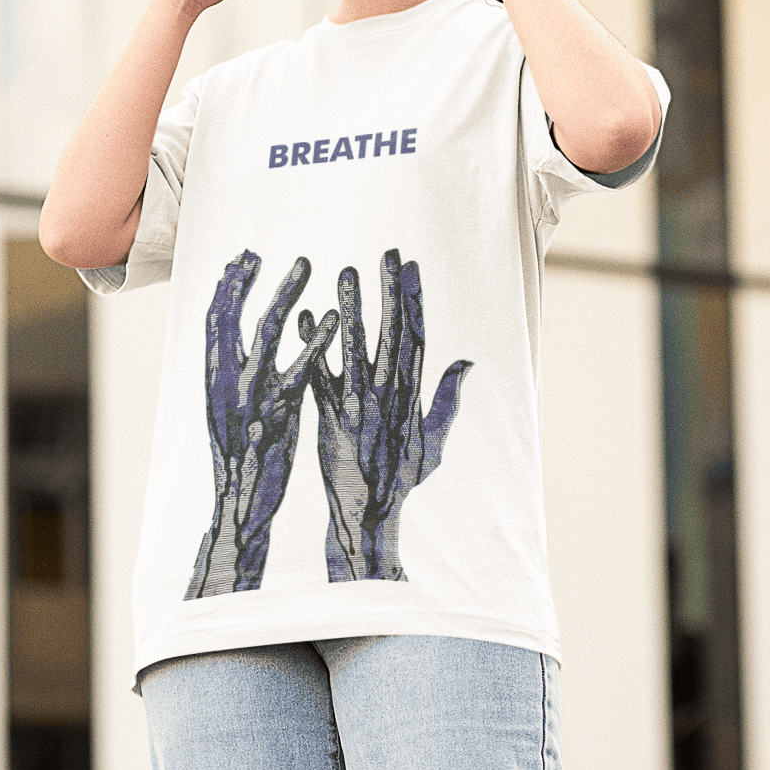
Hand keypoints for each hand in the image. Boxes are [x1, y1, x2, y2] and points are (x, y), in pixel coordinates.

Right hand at [186, 252, 337, 598]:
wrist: (242, 505)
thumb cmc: (240, 461)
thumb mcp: (224, 415)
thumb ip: (228, 379)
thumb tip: (232, 352)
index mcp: (211, 380)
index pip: (213, 320)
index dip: (227, 287)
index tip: (242, 260)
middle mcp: (224, 383)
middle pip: (230, 315)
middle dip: (245, 279)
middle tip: (262, 252)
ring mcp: (251, 396)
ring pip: (264, 332)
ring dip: (285, 294)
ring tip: (307, 265)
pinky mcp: (280, 412)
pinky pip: (299, 368)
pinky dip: (316, 340)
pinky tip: (333, 318)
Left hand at [299, 250, 471, 582]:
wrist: (368, 516)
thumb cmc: (401, 481)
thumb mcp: (433, 443)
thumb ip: (445, 402)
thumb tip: (465, 365)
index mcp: (411, 397)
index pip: (417, 339)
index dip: (416, 302)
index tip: (413, 269)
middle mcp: (387, 396)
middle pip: (392, 334)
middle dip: (391, 291)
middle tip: (388, 254)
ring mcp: (357, 405)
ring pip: (356, 347)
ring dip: (352, 309)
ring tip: (346, 273)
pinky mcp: (329, 418)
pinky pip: (319, 376)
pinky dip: (313, 347)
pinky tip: (305, 317)